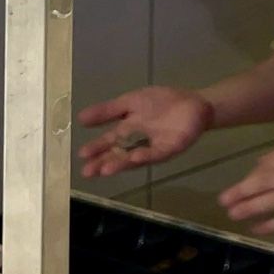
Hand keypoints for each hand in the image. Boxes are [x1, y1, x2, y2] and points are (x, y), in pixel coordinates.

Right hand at [78, 86, 212, 177]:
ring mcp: (154, 147)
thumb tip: (79, 118)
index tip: (81, 155)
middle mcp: (138, 144)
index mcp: (128, 132)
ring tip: (105, 169)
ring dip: (120, 164)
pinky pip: (156, 153)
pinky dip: (145, 155)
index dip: (96, 149)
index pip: (109, 143)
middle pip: (118, 155)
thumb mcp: (130, 102)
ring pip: (134, 158)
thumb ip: (108, 111)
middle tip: (87, 171)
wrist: (194, 103)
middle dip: (103, 163)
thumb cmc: (162, 102)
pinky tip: (134, 157)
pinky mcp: (171, 148)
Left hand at [219, 135, 273, 232]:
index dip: (253, 175)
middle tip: (223, 200)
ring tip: (232, 214)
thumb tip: (262, 162)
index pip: (269, 164)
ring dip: (250, 208)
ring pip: (272, 202)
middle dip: (241, 192)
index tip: (242, 183)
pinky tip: (255, 228)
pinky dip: (270, 224)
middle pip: (265, 183)